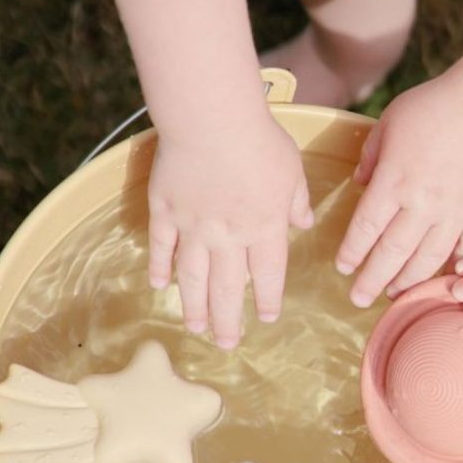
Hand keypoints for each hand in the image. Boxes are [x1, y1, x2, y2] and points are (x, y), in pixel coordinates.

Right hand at [147, 115, 312, 347]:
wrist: (212, 118)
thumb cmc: (258, 138)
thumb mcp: (292, 170)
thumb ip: (297, 202)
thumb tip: (303, 223)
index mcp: (264, 228)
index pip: (267, 276)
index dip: (266, 300)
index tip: (265, 318)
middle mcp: (228, 236)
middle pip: (227, 289)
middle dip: (227, 321)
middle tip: (226, 344)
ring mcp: (192, 227)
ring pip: (192, 278)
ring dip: (193, 306)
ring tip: (194, 328)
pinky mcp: (165, 210)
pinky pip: (161, 247)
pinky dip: (160, 268)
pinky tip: (159, 285)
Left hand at [336, 76, 462, 305]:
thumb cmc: (437, 105)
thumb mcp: (390, 121)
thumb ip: (372, 154)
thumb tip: (360, 181)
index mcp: (394, 181)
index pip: (365, 228)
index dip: (352, 253)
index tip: (343, 268)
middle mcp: (422, 204)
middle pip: (392, 252)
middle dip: (372, 280)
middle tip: (358, 299)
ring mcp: (456, 212)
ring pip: (428, 259)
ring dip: (409, 280)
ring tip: (395, 294)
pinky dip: (456, 266)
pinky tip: (446, 278)